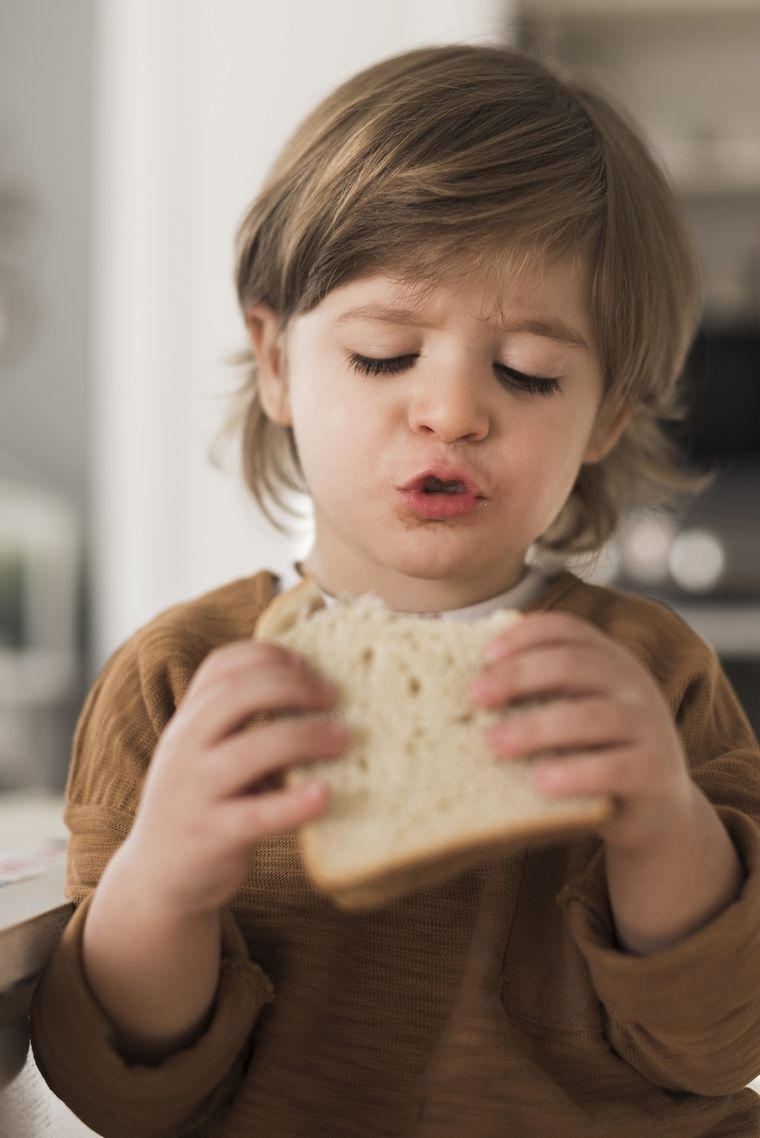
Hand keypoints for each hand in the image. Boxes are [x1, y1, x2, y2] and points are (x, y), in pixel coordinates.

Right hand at [118, 640, 347, 917]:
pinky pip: (254, 815)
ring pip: (248, 751)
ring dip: (302, 737)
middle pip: (235, 695)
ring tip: (342, 738)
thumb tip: (321, 694)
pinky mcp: (209, 837)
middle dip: (291, 686)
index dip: (268, 654)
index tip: (308, 661)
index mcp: (189, 720)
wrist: (157, 876)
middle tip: (333, 695)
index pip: (221, 666)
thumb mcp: (211, 753)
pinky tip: (324, 795)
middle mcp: (185, 747)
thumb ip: (246, 725)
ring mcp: (193, 791)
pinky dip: (292, 803)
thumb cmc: (203, 802)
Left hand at [472, 612, 693, 852]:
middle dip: (519, 676)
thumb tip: (468, 680)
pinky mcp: (654, 771)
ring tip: (494, 744)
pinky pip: (613, 767)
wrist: (657, 813)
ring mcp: (649, 726)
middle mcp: (633, 684)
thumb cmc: (594, 754)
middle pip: (573, 664)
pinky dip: (574, 772)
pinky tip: (540, 781)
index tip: (484, 656)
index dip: (524, 635)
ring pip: (591, 716)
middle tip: (476, 698)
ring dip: (535, 727)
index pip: (568, 629)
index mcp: (610, 661)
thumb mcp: (573, 714)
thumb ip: (539, 692)